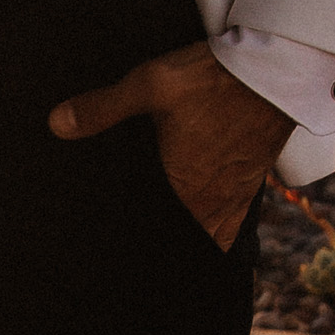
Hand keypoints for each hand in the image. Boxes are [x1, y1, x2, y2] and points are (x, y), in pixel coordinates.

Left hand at [49, 39, 290, 245]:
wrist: (278, 69)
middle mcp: (212, 202)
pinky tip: (209, 223)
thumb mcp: (150, 86)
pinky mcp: (254, 179)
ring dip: (196, 241)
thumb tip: (56, 124)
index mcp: (184, 190)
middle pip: (189, 242)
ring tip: (178, 246)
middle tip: (148, 265)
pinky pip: (235, 218)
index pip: (162, 237)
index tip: (128, 266)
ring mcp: (237, 194)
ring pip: (213, 234)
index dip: (150, 252)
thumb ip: (102, 109)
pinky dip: (221, 228)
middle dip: (169, 250)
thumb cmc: (213, 79)